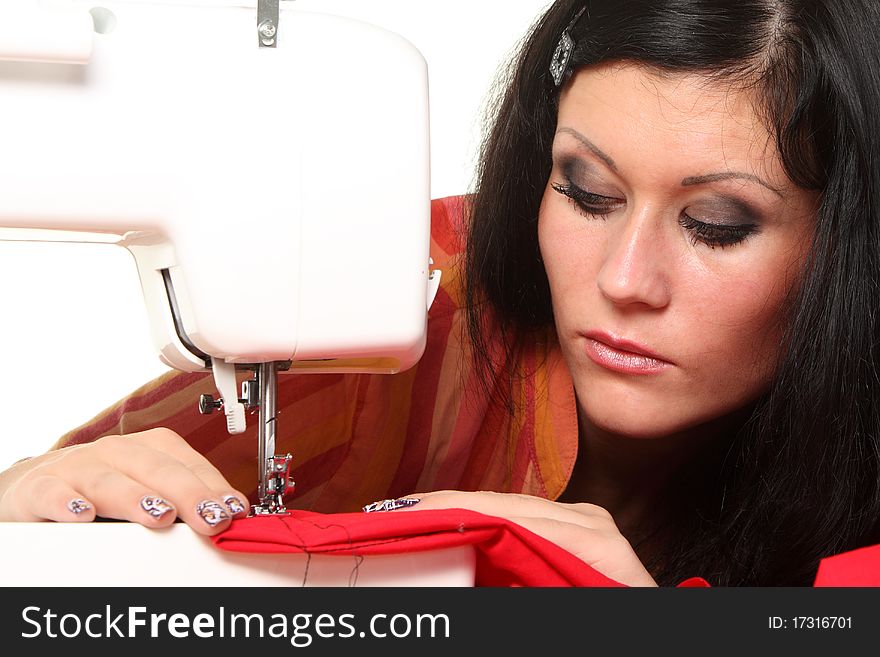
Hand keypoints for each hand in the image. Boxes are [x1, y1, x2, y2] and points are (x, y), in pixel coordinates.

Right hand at [0, 428, 248, 534]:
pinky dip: (66, 503)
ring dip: (135, 497)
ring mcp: (75, 469)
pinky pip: (51, 494)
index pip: (187, 464)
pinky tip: (83, 516)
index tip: (234, 510)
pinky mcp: (37, 489)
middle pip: (155, 469)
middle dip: (188, 492)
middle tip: (210, 517)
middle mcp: (114, 454)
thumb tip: (226, 520)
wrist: (33, 489)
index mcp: (148, 451)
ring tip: (160, 516)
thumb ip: (182, 505)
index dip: (213, 486)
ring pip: (108, 479)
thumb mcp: (145, 494)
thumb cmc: (100, 493)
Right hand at [398, 490, 656, 586]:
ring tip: (409, 518)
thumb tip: (458, 563)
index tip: (404, 516)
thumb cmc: (614, 609)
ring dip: (458, 513)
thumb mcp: (567, 598)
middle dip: (445, 509)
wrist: (648, 632)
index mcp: (591, 538)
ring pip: (506, 508)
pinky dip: (482, 522)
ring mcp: (583, 520)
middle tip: (389, 516)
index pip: (506, 515)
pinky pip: (520, 519)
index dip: (452, 513)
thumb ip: (513, 572)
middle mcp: (587, 518)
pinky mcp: (575, 530)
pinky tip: (449, 524)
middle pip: (502, 505)